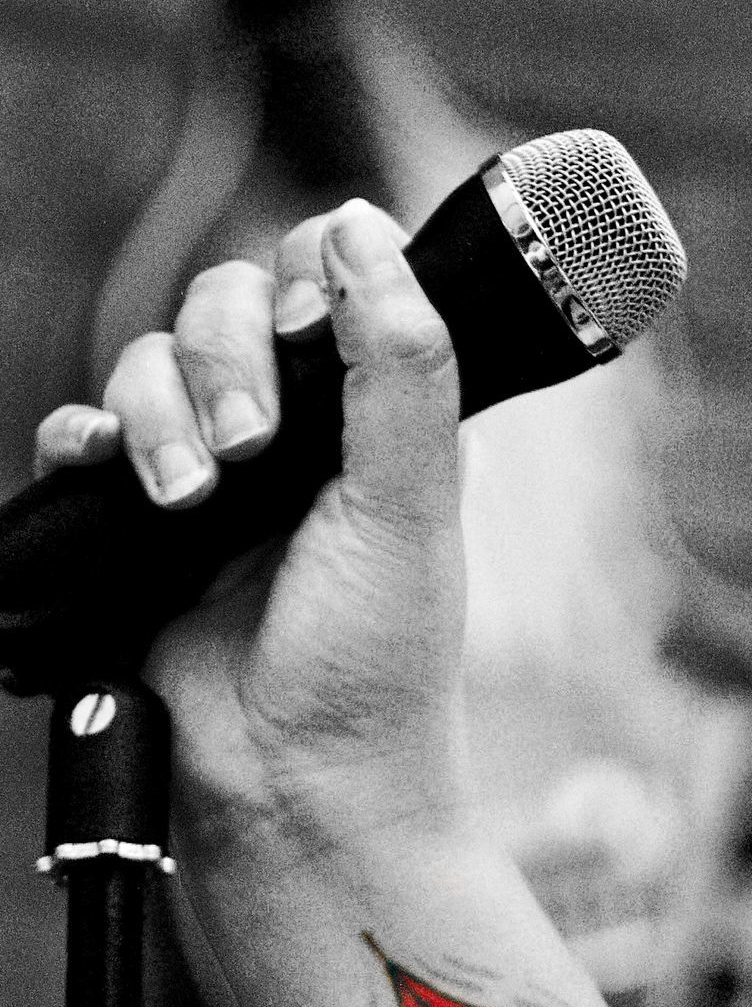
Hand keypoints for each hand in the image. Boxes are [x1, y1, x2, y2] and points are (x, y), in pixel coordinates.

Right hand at [36, 199, 466, 1006]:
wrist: (296, 783)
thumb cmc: (373, 659)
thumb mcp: (410, 501)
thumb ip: (400, 361)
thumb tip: (365, 224)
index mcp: (370, 416)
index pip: (330, 282)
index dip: (313, 280)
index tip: (313, 333)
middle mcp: (293, 431)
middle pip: (231, 304)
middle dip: (230, 356)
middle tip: (253, 448)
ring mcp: (212, 472)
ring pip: (154, 360)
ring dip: (160, 408)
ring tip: (193, 498)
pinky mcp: (139, 521)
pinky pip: (86, 434)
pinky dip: (87, 438)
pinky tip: (107, 472)